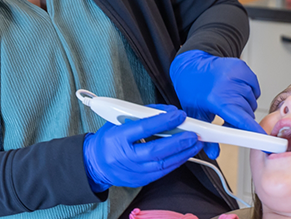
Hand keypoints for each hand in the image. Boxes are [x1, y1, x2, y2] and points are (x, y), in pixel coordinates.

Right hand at [83, 105, 202, 191]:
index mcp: (118, 137)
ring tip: (194, 144)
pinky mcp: (139, 180)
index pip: (143, 128)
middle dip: (178, 142)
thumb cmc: (109, 138)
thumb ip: (144, 114)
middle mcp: (125, 156)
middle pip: (155, 151)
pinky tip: (184, 155)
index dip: (163, 121)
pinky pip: (161, 173)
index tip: (179, 115)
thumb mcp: (119, 119)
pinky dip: (175, 163)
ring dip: (181, 154)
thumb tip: (168, 111)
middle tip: (193, 134)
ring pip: (161, 165)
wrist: (95, 163)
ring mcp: (132, 171)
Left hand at [170, 50, 264, 158]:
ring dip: (245, 106)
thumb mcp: (196, 113)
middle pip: (248, 112)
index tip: (264, 141)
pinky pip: (254, 87)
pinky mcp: (242, 67)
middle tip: (228, 118)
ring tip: (230, 102)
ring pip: (252, 101)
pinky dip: (249, 92)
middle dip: (241, 120)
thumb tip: (213, 153)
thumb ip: (206, 135)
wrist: (191, 64)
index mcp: (216, 98)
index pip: (241, 118)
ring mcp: (236, 74)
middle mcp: (228, 85)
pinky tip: (236, 91)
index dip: (254, 131)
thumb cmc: (191, 87)